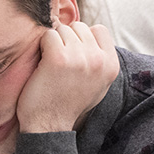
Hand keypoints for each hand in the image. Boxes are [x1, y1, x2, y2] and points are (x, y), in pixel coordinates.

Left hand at [16, 21, 118, 135]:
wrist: (49, 126)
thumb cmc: (68, 104)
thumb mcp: (97, 84)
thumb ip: (100, 60)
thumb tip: (93, 33)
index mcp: (111, 65)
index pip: (99, 30)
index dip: (83, 38)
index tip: (74, 56)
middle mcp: (99, 60)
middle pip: (79, 27)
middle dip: (66, 40)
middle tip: (59, 63)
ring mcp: (79, 58)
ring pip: (62, 30)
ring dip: (53, 44)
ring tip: (51, 66)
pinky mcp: (58, 58)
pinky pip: (48, 35)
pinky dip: (41, 47)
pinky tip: (42, 65)